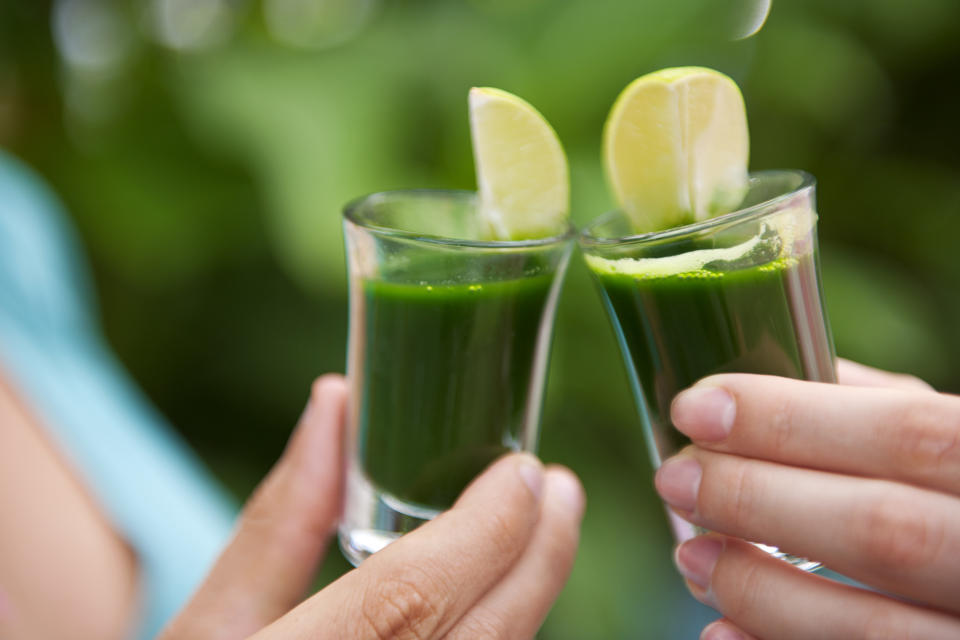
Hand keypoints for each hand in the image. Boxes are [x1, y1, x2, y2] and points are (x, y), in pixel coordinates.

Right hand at [160, 374, 584, 639]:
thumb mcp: (211, 625)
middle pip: (486, 638)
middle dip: (540, 556)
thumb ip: (279, 519)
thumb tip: (335, 403)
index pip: (409, 598)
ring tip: (541, 533)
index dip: (481, 530)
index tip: (525, 470)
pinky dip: (501, 631)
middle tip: (559, 489)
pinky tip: (504, 596)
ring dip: (530, 596)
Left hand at [654, 360, 959, 639]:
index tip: (697, 406)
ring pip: (872, 628)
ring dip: (758, 587)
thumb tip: (780, 374)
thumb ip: (889, 410)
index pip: (910, 432)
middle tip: (675, 476)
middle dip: (757, 497)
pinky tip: (719, 631)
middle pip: (882, 529)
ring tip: (690, 553)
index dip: (792, 418)